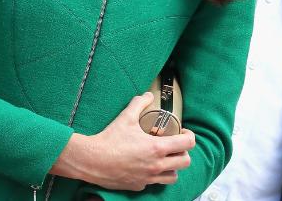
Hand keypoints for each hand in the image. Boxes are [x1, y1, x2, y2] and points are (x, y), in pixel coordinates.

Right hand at [52, 92, 194, 190]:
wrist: (91, 161)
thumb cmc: (110, 139)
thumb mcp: (126, 117)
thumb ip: (139, 103)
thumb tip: (148, 95)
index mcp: (157, 148)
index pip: (188, 144)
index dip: (189, 136)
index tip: (182, 132)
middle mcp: (156, 165)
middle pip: (185, 162)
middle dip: (183, 152)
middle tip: (175, 145)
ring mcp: (148, 178)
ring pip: (173, 176)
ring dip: (172, 167)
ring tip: (165, 158)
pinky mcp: (139, 185)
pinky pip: (154, 183)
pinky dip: (155, 176)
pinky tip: (147, 167)